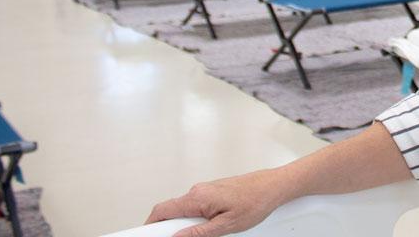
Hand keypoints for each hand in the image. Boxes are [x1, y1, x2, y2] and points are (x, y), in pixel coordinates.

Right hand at [145, 168, 286, 236]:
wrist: (273, 186)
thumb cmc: (256, 201)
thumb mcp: (226, 225)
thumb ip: (199, 232)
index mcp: (198, 197)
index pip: (162, 210)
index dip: (149, 225)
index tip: (144, 236)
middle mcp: (198, 190)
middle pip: (171, 211)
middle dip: (171, 228)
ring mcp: (205, 189)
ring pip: (184, 210)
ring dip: (186, 224)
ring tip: (210, 231)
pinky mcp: (213, 191)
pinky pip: (196, 206)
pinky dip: (196, 218)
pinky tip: (213, 224)